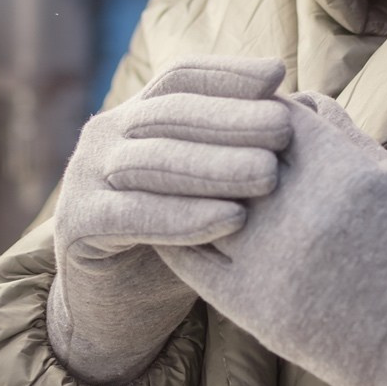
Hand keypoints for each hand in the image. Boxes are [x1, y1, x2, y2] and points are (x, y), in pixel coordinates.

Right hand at [47, 56, 291, 383]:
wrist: (117, 311)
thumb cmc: (181, 239)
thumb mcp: (210, 186)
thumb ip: (239, 148)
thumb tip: (310, 107)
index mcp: (135, 115)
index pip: (180, 77)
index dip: (227, 73)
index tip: (278, 75)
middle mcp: (104, 135)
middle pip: (171, 114)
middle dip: (232, 119)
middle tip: (285, 128)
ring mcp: (83, 177)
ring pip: (154, 162)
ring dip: (215, 167)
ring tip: (269, 173)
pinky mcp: (76, 223)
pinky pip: (134, 215)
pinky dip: (185, 217)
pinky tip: (232, 219)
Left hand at [158, 93, 386, 385]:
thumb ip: (344, 138)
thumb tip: (300, 101)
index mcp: (343, 174)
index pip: (272, 116)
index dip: (257, 107)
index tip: (249, 109)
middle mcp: (301, 212)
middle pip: (229, 154)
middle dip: (218, 141)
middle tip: (202, 134)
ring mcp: (273, 262)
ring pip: (202, 202)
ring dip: (190, 184)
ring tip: (179, 174)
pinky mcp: (254, 307)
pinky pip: (193, 258)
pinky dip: (178, 233)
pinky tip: (173, 221)